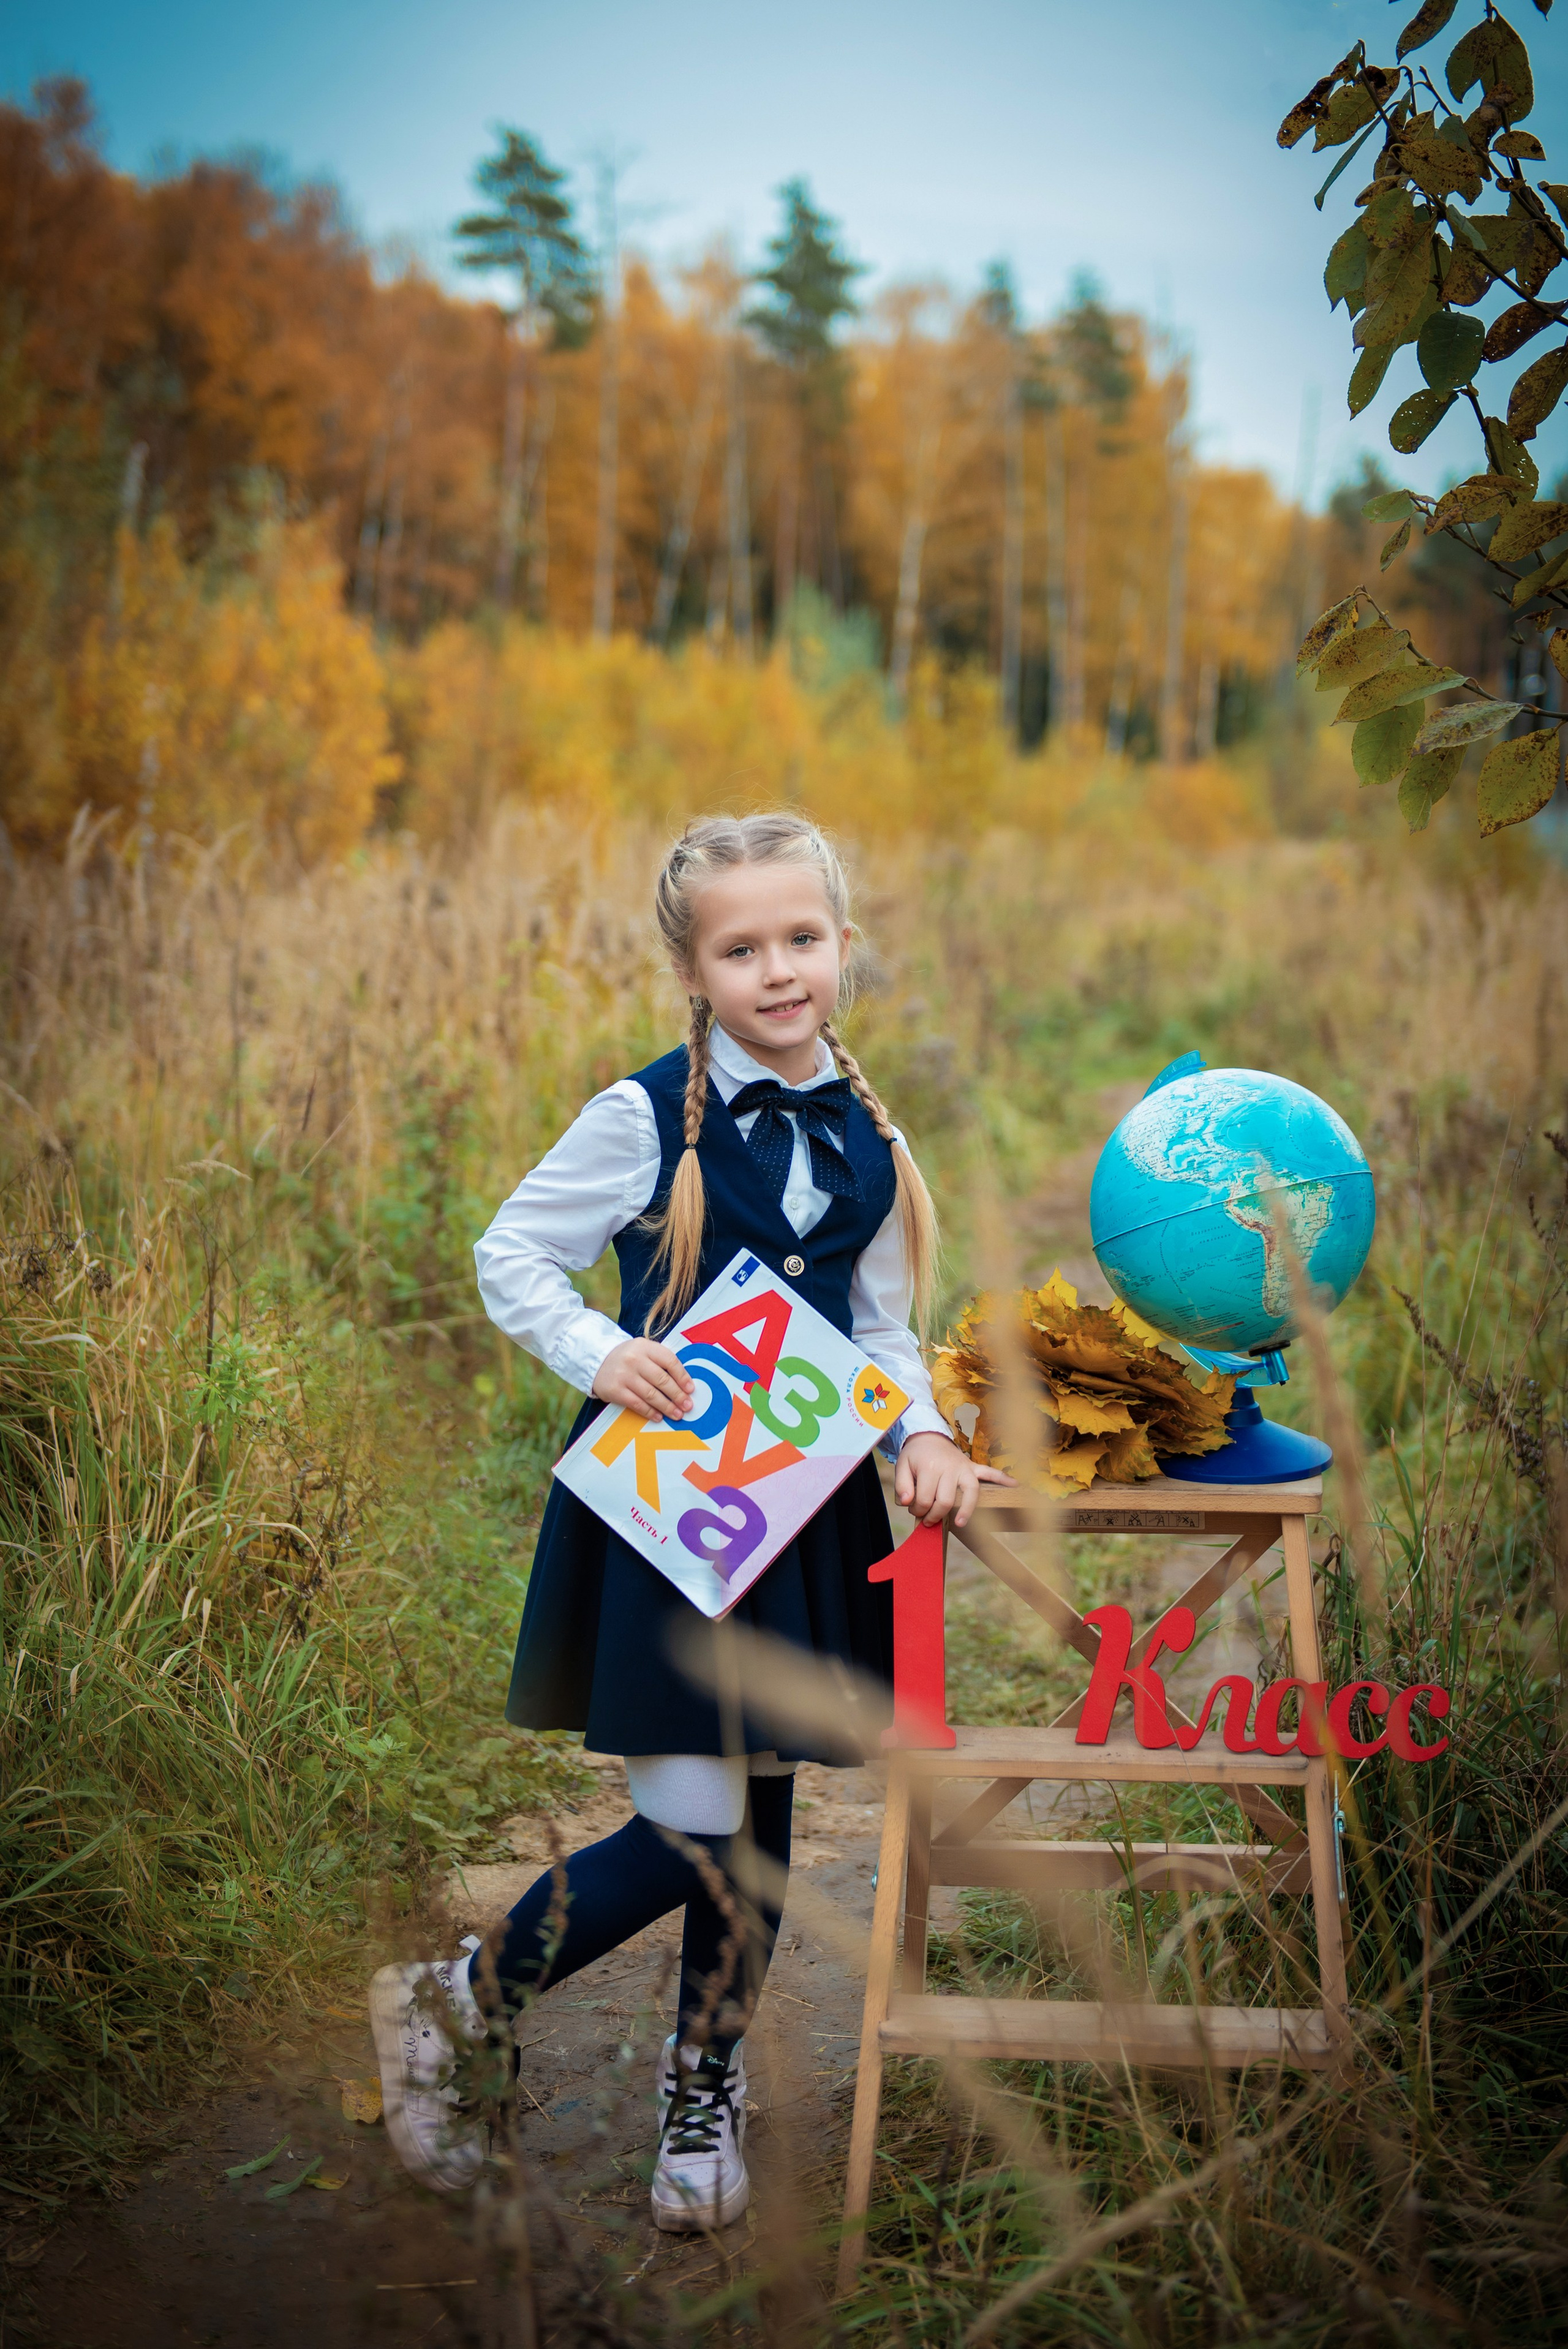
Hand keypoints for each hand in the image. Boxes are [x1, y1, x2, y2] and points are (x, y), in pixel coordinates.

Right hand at [592, 1338, 696, 1420]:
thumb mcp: (644, 1350)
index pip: (669, 1361)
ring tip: (677, 1414)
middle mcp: (634, 1359)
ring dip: (667, 1406)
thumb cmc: (628, 1357)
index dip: (683, 1376)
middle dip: (678, 1395)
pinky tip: (659, 1416)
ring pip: (651, 1394)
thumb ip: (661, 1361)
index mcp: (645, 1347)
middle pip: (662, 1380)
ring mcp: (624, 1375)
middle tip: (688, 1405)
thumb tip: (684, 1383)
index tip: (690, 1389)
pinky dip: (650, 1412)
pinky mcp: (615, 1390)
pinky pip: (637, 1404)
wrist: (597, 1361)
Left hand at [894, 1433, 1012, 1529]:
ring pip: (970, 1492)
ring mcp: (964, 1467)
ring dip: (966, 1509)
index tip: (915, 1510)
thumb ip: (902, 1485)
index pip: (924, 1499)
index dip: (917, 1510)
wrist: (928, 1435)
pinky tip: (1015, 1485)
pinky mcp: (972, 1467)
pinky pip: (989, 1472)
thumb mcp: (901, 1466)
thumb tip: (907, 1502)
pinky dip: (1003, 1478)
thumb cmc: (915, 1455)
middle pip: (945, 1500)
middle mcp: (949, 1468)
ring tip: (961, 1523)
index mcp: (929, 1468)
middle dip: (934, 1515)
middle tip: (928, 1520)